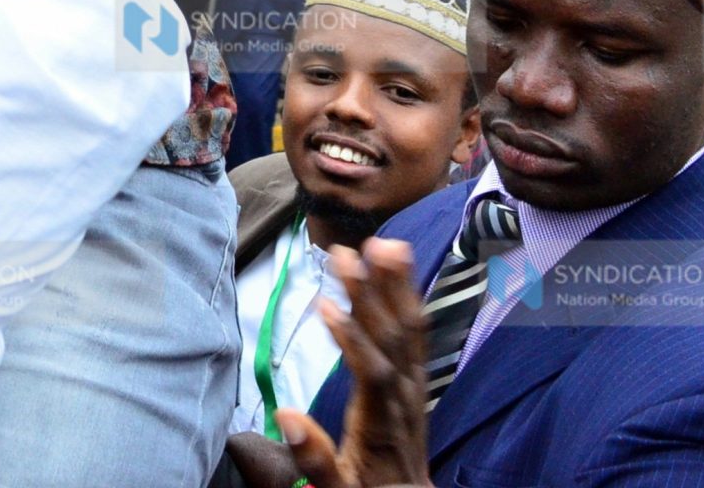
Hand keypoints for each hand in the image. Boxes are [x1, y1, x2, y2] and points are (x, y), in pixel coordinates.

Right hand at [293, 238, 433, 487]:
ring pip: (410, 331)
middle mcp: (403, 399)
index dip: (351, 338)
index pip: (371, 372)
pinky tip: (400, 272)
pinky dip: (407, 300)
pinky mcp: (415, 382)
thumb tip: (287, 417)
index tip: (324, 302)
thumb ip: (315, 460)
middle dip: (370, 293)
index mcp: (382, 424)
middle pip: (392, 341)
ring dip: (396, 286)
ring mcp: (413, 388)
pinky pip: (416, 336)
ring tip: (384, 243)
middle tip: (346, 252)